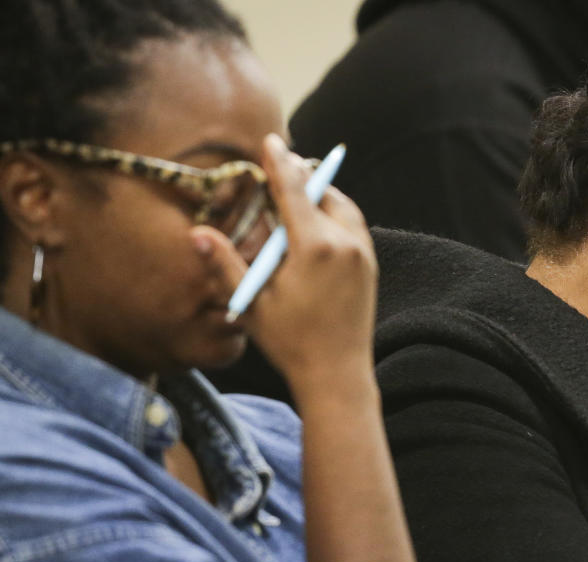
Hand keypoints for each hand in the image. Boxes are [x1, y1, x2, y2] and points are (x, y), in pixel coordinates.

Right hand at [192, 134, 377, 380]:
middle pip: (323, 192)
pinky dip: (337, 213)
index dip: (280, 163)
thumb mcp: (252, 303)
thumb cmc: (290, 341)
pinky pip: (354, 225)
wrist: (338, 374)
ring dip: (322, 194)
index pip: (294, 190)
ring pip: (344, 206)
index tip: (271, 141)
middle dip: (302, 177)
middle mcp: (344, 242)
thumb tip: (196, 233)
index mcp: (314, 246)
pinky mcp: (371, 266)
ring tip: (300, 190)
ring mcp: (363, 253)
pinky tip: (320, 220)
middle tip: (282, 166)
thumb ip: (225, 264)